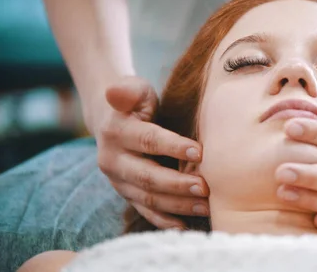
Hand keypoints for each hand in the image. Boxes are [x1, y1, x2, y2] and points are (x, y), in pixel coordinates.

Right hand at [96, 76, 209, 228]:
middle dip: (177, 184)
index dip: (173, 146)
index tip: (201, 152)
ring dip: (178, 205)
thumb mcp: (133, 90)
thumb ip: (128, 90)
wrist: (111, 121)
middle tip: (205, 187)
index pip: (148, 140)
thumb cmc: (134, 103)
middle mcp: (113, 160)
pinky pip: (145, 211)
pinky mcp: (126, 194)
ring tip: (205, 206)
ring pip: (148, 198)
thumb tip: (114, 91)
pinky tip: (185, 226)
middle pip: (147, 176)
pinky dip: (164, 221)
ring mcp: (118, 181)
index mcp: (116, 131)